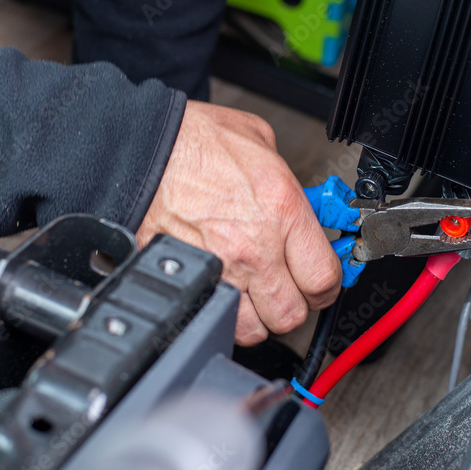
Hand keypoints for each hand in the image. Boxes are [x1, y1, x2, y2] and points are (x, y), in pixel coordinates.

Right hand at [137, 101, 341, 344]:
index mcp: (282, 208)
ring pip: (255, 329)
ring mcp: (220, 268)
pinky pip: (214, 317)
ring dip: (258, 316)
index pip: (324, 278)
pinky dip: (222, 315)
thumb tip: (302, 200)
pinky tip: (224, 294)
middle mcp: (255, 246)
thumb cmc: (192, 141)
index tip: (321, 281)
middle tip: (288, 288)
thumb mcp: (259, 140)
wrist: (142, 149)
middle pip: (292, 313)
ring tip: (253, 294)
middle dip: (294, 304)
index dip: (327, 285)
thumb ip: (287, 179)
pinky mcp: (190, 278)